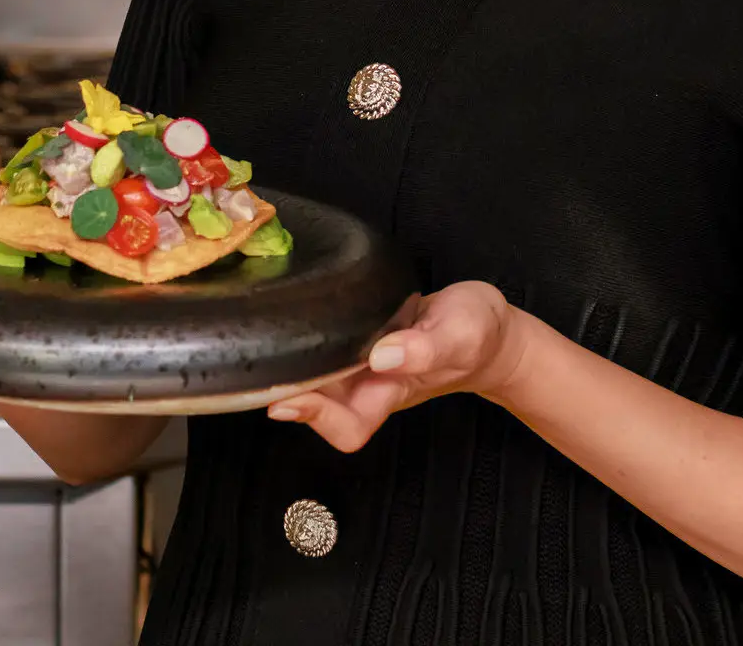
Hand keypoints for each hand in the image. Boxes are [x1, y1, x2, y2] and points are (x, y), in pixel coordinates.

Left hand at [266, 281, 529, 451]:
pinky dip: (299, 338)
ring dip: (286, 363)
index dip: (316, 419)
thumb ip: (428, 347)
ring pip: (311, 376)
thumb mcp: (463, 334)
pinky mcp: (353, 337)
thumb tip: (384, 356)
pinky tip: (286, 316)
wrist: (482, 325)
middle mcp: (366, 384)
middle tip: (260, 356)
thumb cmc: (477, 335)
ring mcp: (357, 362)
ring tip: (263, 334)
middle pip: (315, 404)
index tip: (287, 399)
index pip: (348, 426)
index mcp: (391, 393)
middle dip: (285, 387)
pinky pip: (318, 348)